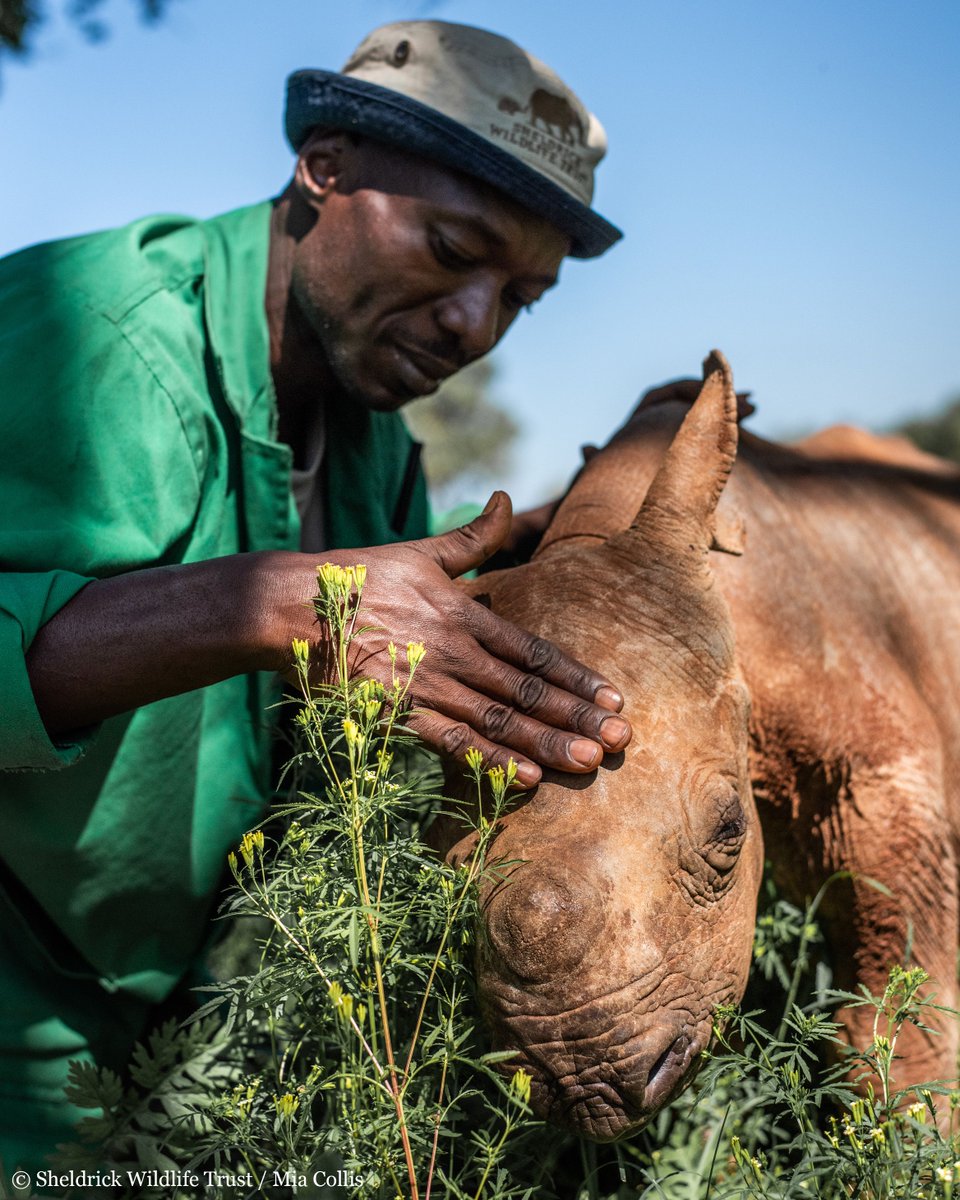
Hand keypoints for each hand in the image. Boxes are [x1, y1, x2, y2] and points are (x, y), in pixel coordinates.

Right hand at [259, 492, 630, 787]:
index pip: (534, 650)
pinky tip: (527, 779)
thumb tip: (506, 498)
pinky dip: (490, 760)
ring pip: (499, 718)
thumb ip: (472, 537)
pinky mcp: (397, 712)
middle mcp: (454, 650)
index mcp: (463, 613)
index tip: (614, 695)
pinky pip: (451, 742)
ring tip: (589, 761)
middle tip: (622, 739)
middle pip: (528, 688)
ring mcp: (427, 683)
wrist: (291, 607)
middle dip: (578, 715)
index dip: (577, 675)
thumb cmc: (358, 578)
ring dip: (547, 741)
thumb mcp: (420, 551)